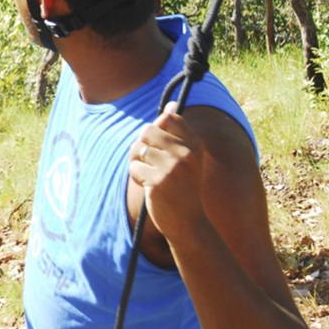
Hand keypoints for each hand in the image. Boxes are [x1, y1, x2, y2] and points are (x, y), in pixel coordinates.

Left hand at [129, 102, 208, 243]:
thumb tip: (170, 105)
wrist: (189, 223)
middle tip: (150, 162)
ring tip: (150, 175)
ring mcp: (172, 168)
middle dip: (142, 145)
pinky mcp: (158, 182)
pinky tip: (150, 188)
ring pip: (137, 148)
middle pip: (147, 130)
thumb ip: (176, 132)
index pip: (168, 118)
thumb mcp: (186, 157)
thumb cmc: (183, 187)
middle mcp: (185, 153)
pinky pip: (134, 168)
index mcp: (194, 145)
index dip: (157, 130)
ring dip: (137, 162)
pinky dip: (137, 177)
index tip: (161, 146)